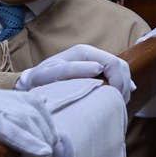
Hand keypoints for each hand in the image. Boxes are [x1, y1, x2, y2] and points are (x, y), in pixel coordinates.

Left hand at [19, 44, 133, 99]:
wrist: (32, 84)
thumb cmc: (38, 81)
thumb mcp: (48, 75)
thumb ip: (71, 70)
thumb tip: (98, 68)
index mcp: (83, 52)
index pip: (114, 64)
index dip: (118, 83)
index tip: (113, 100)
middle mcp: (92, 54)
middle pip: (121, 67)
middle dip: (123, 87)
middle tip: (117, 104)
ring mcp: (96, 62)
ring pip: (123, 72)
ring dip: (124, 89)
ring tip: (116, 104)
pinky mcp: (98, 71)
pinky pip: (119, 77)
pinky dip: (121, 89)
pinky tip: (115, 100)